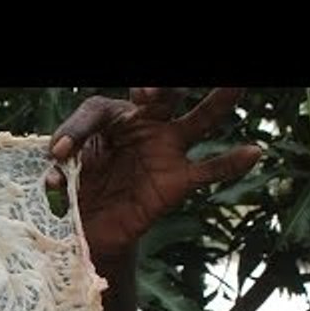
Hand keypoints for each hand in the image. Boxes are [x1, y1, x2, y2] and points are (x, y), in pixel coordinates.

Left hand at [49, 88, 261, 263]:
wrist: (94, 227)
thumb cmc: (80, 188)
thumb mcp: (64, 172)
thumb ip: (61, 163)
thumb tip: (56, 165)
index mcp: (112, 118)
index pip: (98, 111)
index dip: (76, 130)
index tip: (58, 153)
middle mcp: (145, 125)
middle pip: (160, 96)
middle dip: (158, 88)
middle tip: (148, 89)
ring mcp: (166, 151)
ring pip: (199, 120)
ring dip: (217, 102)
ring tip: (235, 83)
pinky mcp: (178, 181)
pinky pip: (208, 171)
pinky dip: (231, 163)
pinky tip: (253, 152)